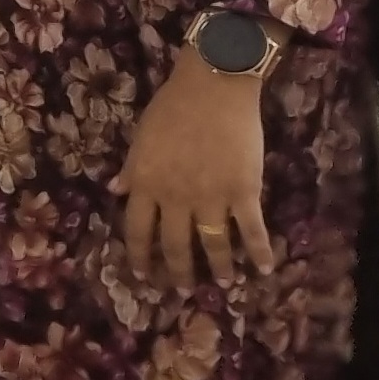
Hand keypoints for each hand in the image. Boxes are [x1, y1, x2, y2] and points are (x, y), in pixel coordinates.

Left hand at [113, 45, 276, 288]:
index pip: (136, 229)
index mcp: (146, 184)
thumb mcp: (140, 138)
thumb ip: (130, 168)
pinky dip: (260, 253)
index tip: (141, 274)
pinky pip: (252, 231)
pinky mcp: (244, 192)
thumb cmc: (172, 108)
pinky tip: (264, 270)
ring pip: (213, 245)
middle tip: (180, 290)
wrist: (213, 89)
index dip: (138, 255)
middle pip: (174, 245)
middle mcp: (176, 198)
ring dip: (218, 268)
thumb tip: (114, 191)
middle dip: (176, 271)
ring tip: (222, 284)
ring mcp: (212, 198)